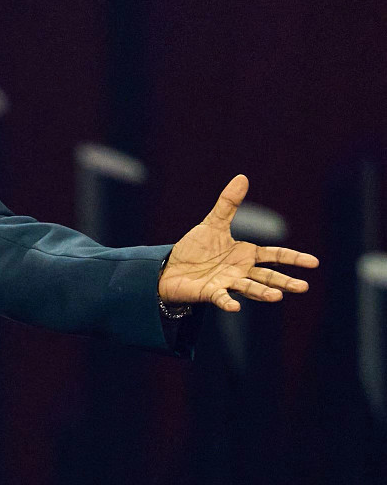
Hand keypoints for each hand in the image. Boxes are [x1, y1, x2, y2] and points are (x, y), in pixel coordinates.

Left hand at [159, 173, 317, 313]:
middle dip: (284, 281)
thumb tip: (242, 177)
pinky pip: (221, 298)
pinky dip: (227, 302)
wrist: (170, 268)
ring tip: (277, 296)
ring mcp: (227, 283)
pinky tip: (235, 307)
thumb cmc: (194, 249)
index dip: (293, 258)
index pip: (275, 256)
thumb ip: (228, 204)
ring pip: (249, 288)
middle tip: (303, 287)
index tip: (314, 262)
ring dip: (262, 292)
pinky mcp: (210, 293)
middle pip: (267, 276)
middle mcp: (240, 271)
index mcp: (245, 254)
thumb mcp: (213, 223)